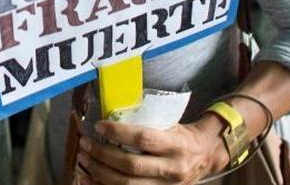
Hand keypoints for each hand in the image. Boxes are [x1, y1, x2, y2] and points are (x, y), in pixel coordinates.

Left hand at [76, 119, 228, 184]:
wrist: (206, 157)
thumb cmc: (184, 137)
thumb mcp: (172, 124)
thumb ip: (148, 121)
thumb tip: (113, 112)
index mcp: (176, 145)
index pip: (143, 139)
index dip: (118, 133)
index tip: (99, 126)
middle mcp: (171, 169)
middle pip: (131, 165)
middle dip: (103, 155)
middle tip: (86, 144)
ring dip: (100, 173)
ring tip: (83, 160)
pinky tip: (89, 179)